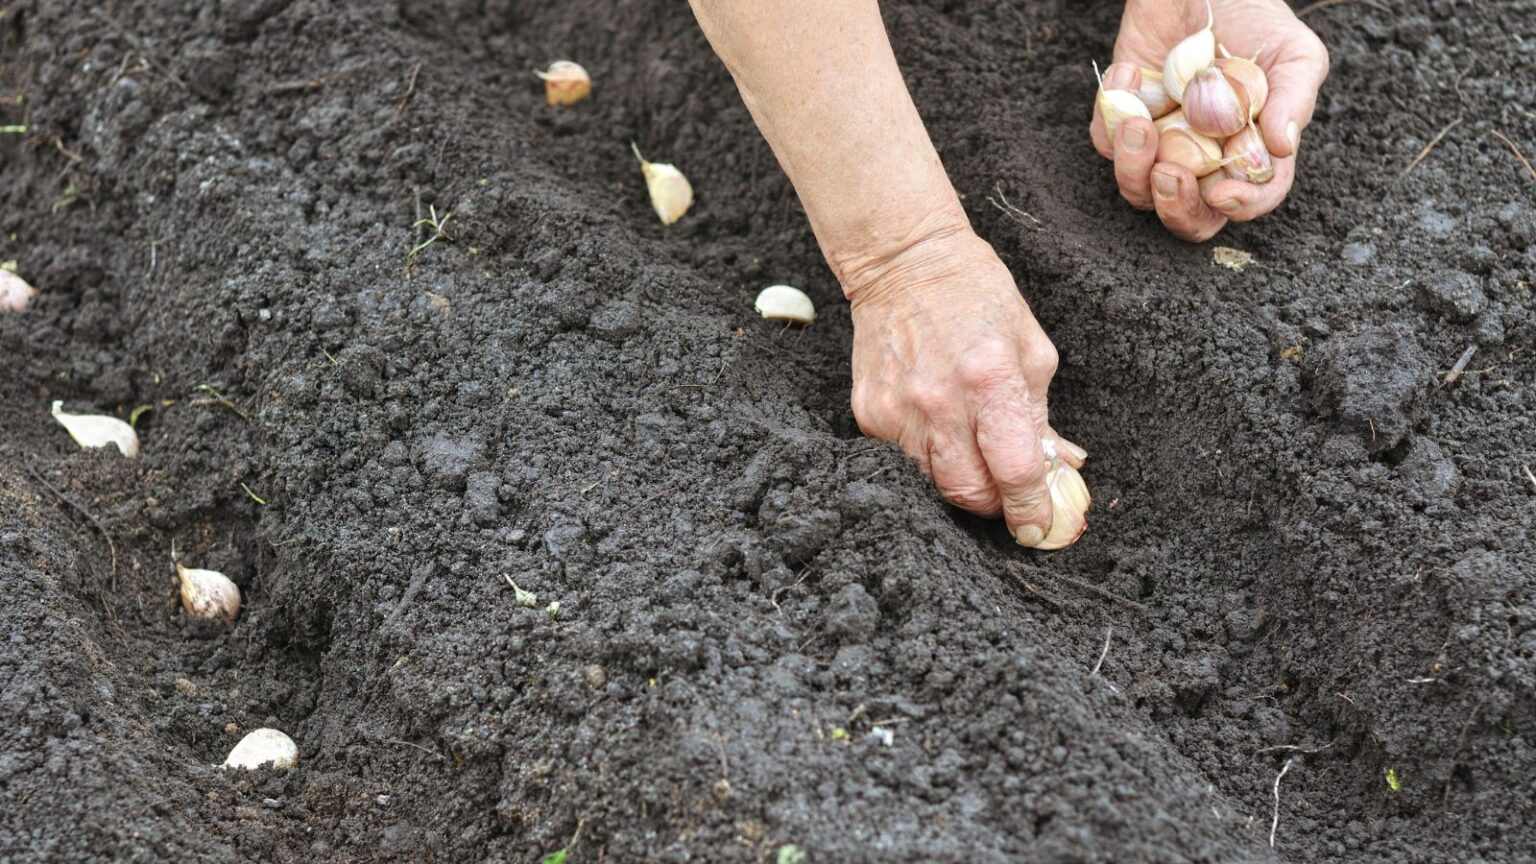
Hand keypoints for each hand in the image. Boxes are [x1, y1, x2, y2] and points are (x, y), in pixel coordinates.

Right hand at [842, 228, 1086, 546]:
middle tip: (1009, 494)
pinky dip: (928, 458)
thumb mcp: (1031, 349)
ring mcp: (897, 411)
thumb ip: (1042, 416)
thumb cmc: (976, 296)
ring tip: (974, 454)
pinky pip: (903, 462)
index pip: (1015, 470)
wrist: (903, 264)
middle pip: (969, 493)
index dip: (1031, 508)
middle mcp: (939, 402)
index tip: (1039, 526)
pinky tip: (939, 427)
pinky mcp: (868, 415)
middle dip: (996, 504)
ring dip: (962, 482)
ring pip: (933, 485)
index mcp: (990, 379)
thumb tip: (1060, 470)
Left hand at [1089, 0, 1328, 240]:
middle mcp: (1205, 157)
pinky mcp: (1123, 119)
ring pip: (1137, 188)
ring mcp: (1161, 142)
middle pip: (1188, 215)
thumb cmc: (1255, 16)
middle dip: (1176, 207)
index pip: (1251, 197)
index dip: (1241, 206)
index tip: (1223, 194)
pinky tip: (1129, 71)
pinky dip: (1110, 113)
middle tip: (1169, 174)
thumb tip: (1282, 147)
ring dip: (1132, 166)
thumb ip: (1294, 99)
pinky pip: (1104, 140)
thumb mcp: (1292, 53)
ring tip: (1136, 123)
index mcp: (1251, 151)